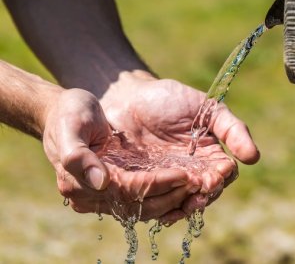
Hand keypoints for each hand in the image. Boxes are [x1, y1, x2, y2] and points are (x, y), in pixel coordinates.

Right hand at [42, 88, 199, 220]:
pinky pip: (148, 198)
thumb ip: (78, 155)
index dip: (156, 184)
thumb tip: (101, 182)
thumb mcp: (70, 125)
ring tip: (202, 187)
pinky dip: (170, 194)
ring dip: (176, 199)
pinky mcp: (122, 186)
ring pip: (148, 206)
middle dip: (173, 195)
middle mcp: (96, 195)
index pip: (127, 191)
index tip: (183, 174)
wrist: (68, 111)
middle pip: (141, 205)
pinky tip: (190, 186)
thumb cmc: (69, 113)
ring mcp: (109, 193)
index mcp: (79, 184)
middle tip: (201, 183)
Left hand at [100, 72, 259, 222]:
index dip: (221, 178)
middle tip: (198, 194)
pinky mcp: (146, 185)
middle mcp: (192, 171)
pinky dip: (161, 211)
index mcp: (210, 155)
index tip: (215, 177)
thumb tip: (254, 158)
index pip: (224, 174)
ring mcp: (168, 179)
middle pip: (205, 193)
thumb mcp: (206, 108)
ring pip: (182, 203)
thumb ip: (232, 129)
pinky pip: (157, 204)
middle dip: (203, 196)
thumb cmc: (169, 99)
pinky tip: (162, 214)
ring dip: (184, 208)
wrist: (128, 97)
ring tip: (180, 207)